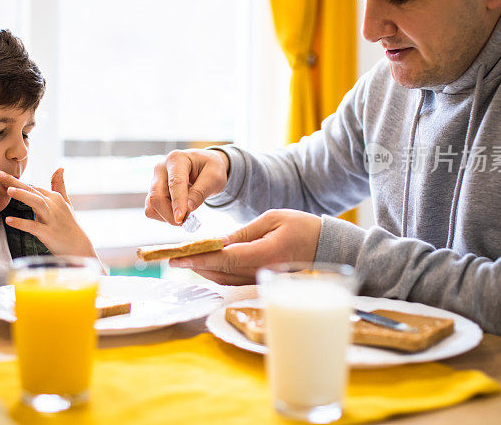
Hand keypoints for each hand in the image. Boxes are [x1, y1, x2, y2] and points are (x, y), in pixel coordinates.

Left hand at [0, 169, 100, 264]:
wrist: (78, 246)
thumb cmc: (69, 224)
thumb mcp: (65, 203)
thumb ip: (60, 185)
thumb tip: (60, 168)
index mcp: (54, 198)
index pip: (34, 187)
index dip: (18, 181)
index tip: (3, 175)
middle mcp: (53, 205)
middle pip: (33, 191)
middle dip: (16, 182)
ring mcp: (51, 219)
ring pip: (37, 203)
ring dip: (23, 196)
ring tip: (8, 190)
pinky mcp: (49, 233)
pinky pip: (34, 227)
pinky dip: (22, 223)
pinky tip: (9, 220)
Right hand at [145, 148, 229, 224]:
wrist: (203, 166)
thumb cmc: (209, 168)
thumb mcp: (214, 176)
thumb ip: (201, 191)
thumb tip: (189, 207)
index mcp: (177, 159)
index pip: (175, 183)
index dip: (178, 202)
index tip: (181, 218)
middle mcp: (161, 168)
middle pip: (157, 196)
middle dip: (170, 214)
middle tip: (186, 222)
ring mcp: (155, 180)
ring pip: (152, 205)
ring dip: (167, 216)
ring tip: (186, 214)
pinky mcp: (153, 191)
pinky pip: (152, 209)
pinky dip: (164, 216)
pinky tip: (178, 212)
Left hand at [168, 209, 321, 284]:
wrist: (328, 247)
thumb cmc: (303, 228)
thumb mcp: (273, 219)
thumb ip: (244, 232)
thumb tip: (218, 242)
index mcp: (264, 254)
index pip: (224, 259)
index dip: (199, 259)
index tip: (178, 257)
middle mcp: (261, 272)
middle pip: (221, 273)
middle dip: (195, 265)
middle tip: (172, 258)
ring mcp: (262, 279)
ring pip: (226, 280)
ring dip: (204, 271)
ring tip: (185, 261)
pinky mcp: (263, 281)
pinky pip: (235, 281)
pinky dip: (218, 275)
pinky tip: (206, 267)